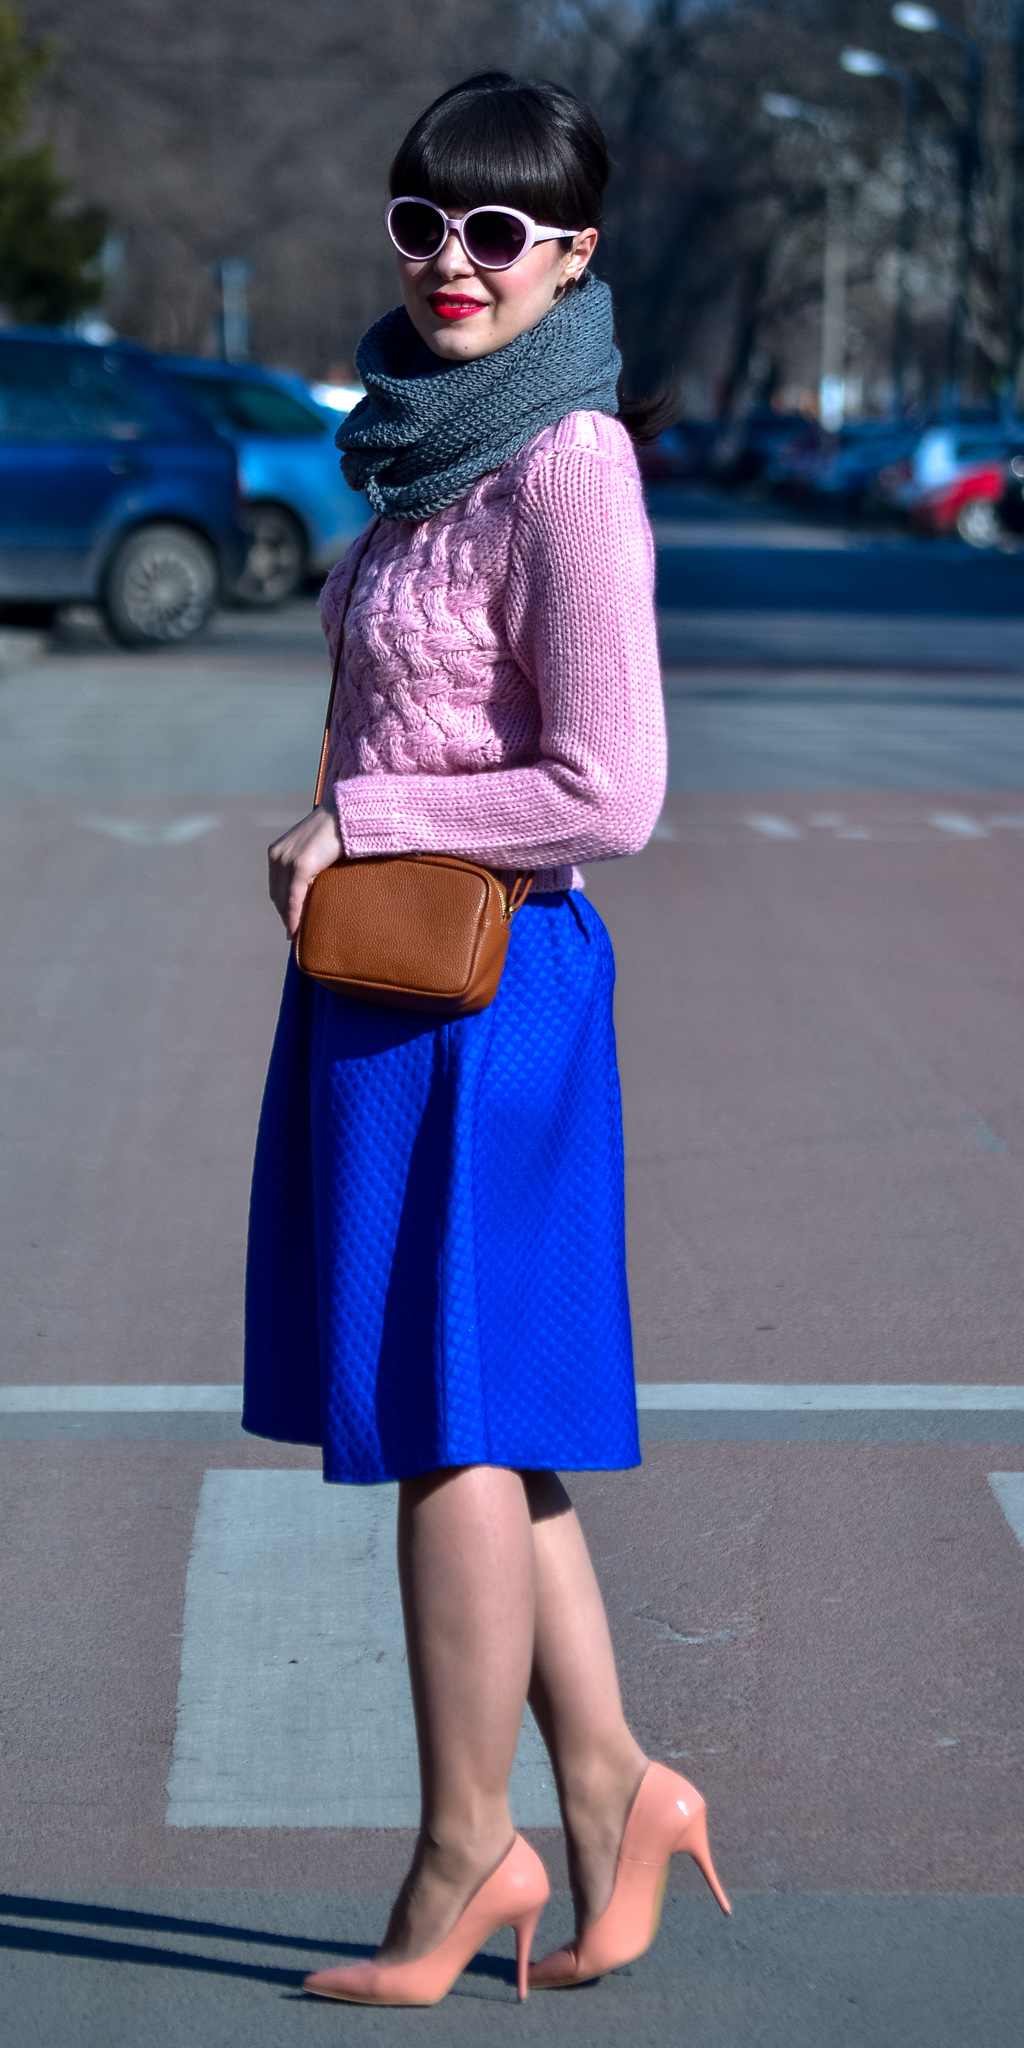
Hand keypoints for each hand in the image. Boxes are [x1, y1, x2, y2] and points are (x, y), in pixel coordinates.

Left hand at [268, 804, 342, 937]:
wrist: (345, 816)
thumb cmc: (335, 831)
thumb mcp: (313, 849)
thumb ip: (306, 865)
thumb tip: (309, 887)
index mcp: (277, 851)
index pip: (276, 885)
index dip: (281, 905)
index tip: (288, 921)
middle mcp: (277, 855)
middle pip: (277, 894)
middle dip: (284, 914)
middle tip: (292, 932)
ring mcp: (287, 860)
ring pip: (283, 899)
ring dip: (288, 918)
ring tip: (296, 933)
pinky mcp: (300, 866)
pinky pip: (294, 898)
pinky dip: (294, 915)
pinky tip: (296, 929)